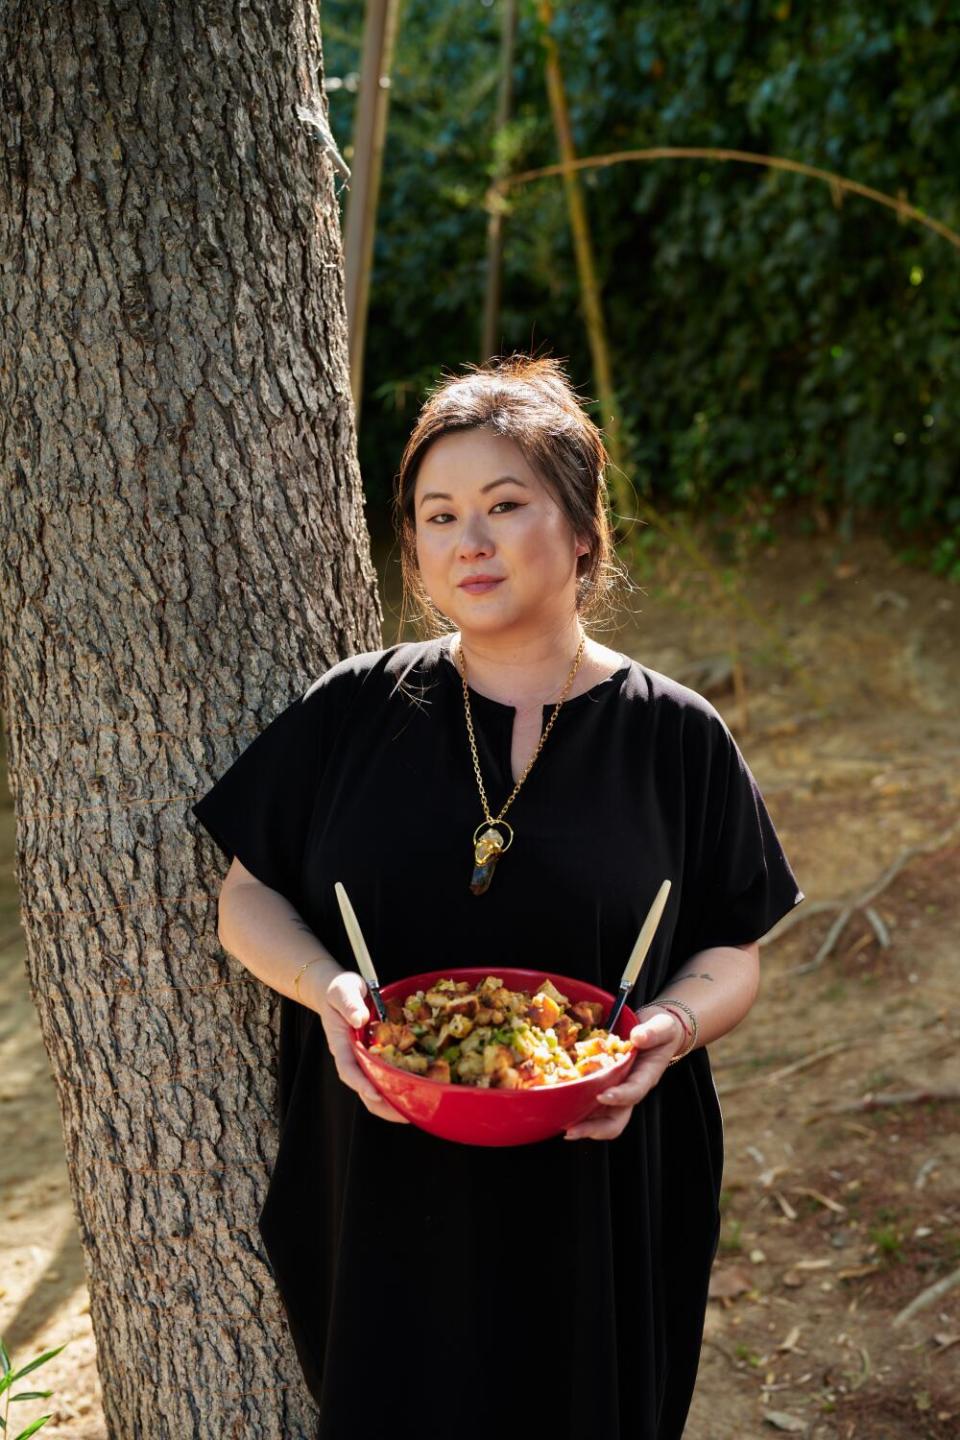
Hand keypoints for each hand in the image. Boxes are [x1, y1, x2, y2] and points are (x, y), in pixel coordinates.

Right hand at [317, 969, 409, 1124]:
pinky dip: (400, 1087)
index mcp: (341, 1045)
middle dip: (383, 1105)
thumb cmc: (339, 990)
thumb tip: (360, 1020)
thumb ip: (349, 1004)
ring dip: (393, 1103)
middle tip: (406, 1114)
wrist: (339, 991)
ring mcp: (364, 1060)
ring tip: (417, 1112)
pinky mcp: (377, 1057)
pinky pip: (386, 1076)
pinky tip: (419, 1092)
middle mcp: (353, 1058)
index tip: (376, 1094)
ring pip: (376, 1089)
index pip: (348, 1070)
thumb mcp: (343, 991)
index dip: (361, 1084)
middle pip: (364, 1089)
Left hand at [563, 1009, 684, 1140]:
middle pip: (615, 1119)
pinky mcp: (603, 1086)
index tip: (602, 1096)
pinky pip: (590, 1103)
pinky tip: (559, 1107)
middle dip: (594, 1128)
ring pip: (600, 1118)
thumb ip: (653, 1032)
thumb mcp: (663, 1027)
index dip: (619, 1097)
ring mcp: (615, 1091)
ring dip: (582, 1125)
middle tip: (573, 1130)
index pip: (633, 1092)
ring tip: (562, 1126)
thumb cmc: (662, 1032)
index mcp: (645, 1077)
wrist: (657, 1033)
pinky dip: (575, 1107)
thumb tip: (638, 1038)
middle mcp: (629, 1089)